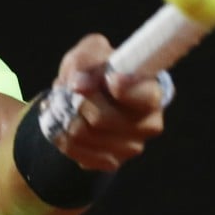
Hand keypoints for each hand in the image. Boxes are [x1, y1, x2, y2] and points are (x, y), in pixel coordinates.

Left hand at [51, 33, 165, 170]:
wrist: (89, 98)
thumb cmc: (97, 70)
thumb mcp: (92, 52)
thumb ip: (87, 60)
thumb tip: (80, 84)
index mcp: (152, 93)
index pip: (143, 97)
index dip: (123, 89)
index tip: (109, 79)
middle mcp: (148, 124)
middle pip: (101, 118)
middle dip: (77, 101)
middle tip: (73, 90)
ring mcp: (131, 147)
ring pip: (82, 134)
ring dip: (65, 116)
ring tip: (66, 104)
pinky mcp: (112, 162)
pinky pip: (74, 151)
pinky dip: (62, 135)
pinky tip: (66, 122)